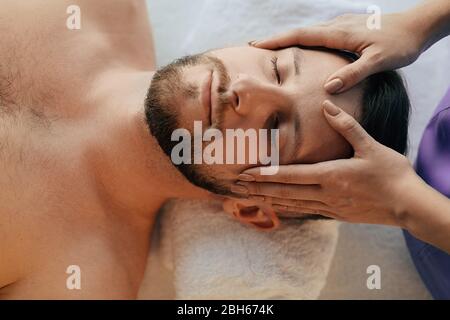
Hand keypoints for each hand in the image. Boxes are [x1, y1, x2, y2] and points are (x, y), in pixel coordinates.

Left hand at [236, 100, 419, 226]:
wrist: (408, 205)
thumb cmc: (391, 174)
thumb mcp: (371, 145)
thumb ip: (346, 126)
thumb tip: (328, 105)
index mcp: (331, 175)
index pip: (291, 175)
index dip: (266, 175)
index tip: (246, 173)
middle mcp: (326, 193)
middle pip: (285, 192)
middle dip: (259, 188)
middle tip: (236, 185)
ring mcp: (329, 206)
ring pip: (292, 204)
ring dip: (269, 200)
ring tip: (249, 197)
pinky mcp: (335, 214)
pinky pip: (305, 211)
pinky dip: (287, 208)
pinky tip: (277, 207)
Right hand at [251, 12, 424, 92]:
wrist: (417, 26)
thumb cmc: (400, 44)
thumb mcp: (379, 61)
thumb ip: (354, 74)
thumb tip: (328, 87)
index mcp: (339, 33)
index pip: (301, 35)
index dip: (278, 40)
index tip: (257, 45)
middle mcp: (336, 26)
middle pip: (299, 32)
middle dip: (275, 39)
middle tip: (254, 47)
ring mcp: (341, 26)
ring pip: (308, 32)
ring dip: (287, 39)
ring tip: (270, 49)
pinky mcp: (346, 30)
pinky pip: (318, 35)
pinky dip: (302, 41)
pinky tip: (300, 49)